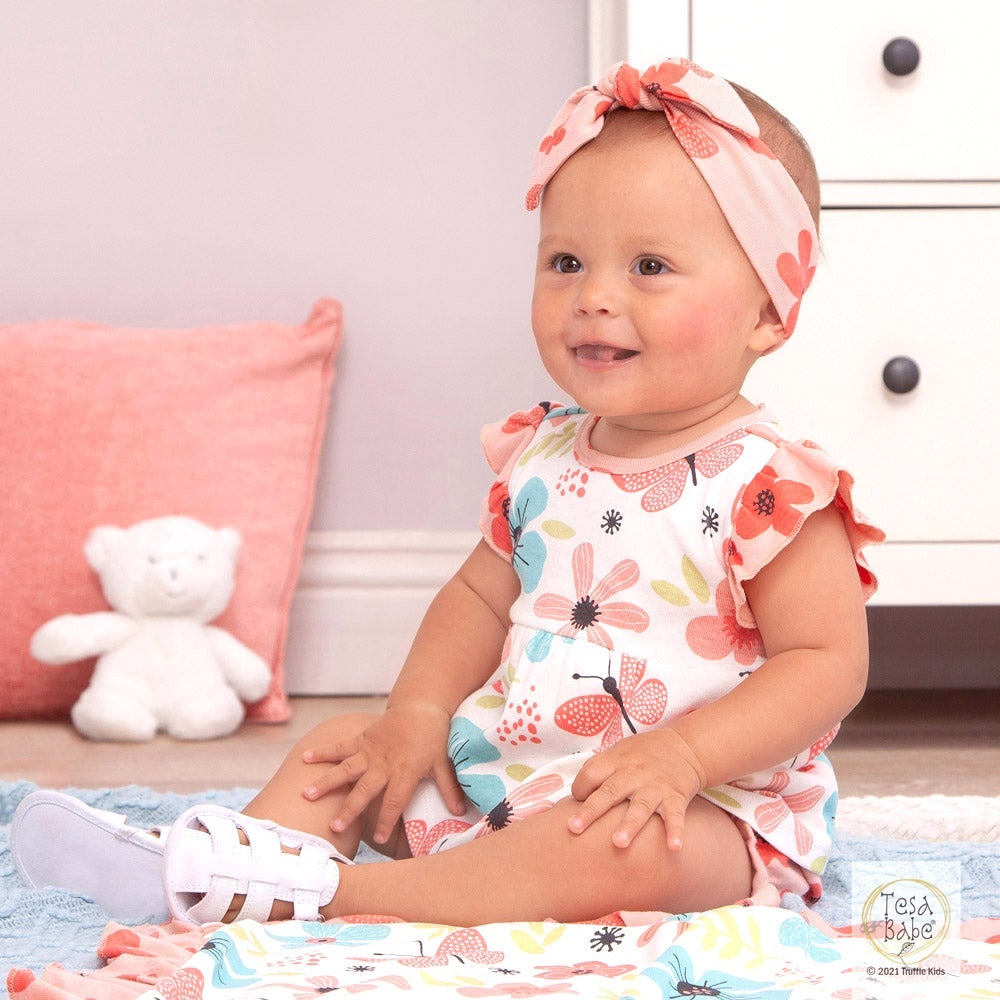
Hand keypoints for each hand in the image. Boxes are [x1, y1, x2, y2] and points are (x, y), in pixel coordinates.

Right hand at [302, 702, 465, 844]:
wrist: (421, 706)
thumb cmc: (433, 737)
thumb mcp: (443, 763)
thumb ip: (448, 788)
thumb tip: (462, 813)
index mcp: (405, 771)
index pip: (395, 801)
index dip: (387, 820)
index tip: (378, 838)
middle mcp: (384, 764)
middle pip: (364, 789)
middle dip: (350, 809)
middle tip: (335, 827)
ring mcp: (370, 751)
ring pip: (345, 769)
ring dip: (327, 782)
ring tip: (307, 795)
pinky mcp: (362, 739)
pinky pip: (341, 747)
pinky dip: (323, 752)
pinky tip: (304, 758)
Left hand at [567, 729, 705, 850]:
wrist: (684, 746)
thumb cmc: (643, 754)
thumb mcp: (619, 752)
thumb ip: (599, 769)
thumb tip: (575, 792)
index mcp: (616, 761)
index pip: (590, 773)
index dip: (579, 788)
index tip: (574, 803)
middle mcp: (634, 773)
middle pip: (610, 791)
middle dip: (591, 810)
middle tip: (574, 828)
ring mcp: (655, 786)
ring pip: (641, 806)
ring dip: (629, 825)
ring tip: (618, 844)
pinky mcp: (676, 796)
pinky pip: (675, 815)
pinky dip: (676, 830)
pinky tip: (674, 847)